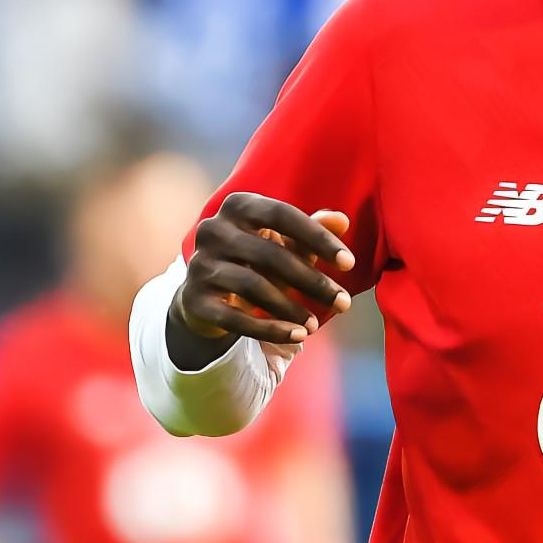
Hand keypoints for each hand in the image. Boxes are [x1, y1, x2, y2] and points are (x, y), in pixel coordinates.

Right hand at [170, 192, 356, 360]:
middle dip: (312, 282)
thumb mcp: (284, 241)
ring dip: (291, 308)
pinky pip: (235, 318)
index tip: (349, 263)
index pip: (283, 215)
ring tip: (316, 325)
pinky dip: (270, 329)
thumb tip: (342, 221)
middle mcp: (213, 230)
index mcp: (238, 205)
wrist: (205, 292)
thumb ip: (312, 231)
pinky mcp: (194, 300)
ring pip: (253, 286)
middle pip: (271, 255)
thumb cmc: (256, 259)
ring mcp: (199, 264)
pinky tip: (298, 337)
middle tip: (344, 303)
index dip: (318, 238)